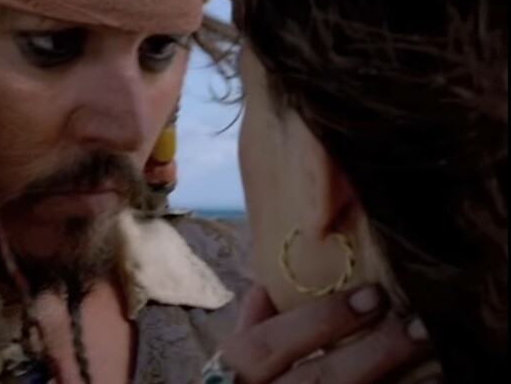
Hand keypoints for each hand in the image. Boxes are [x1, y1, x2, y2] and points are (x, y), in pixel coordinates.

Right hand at [217, 285, 431, 383]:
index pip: (268, 344)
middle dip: (370, 352)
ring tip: (432, 358)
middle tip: (415, 325)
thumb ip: (249, 333)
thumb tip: (264, 289)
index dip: (318, 319)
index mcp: (236, 380)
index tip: (370, 295)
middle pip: (318, 379)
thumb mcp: (231, 369)